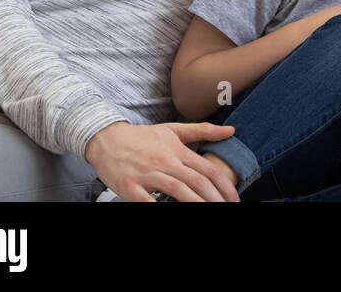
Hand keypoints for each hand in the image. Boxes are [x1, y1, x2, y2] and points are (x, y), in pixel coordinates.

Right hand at [85, 120, 240, 201]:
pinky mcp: (130, 187)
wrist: (106, 138)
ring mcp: (147, 175)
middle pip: (197, 182)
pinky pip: (148, 202)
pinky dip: (160, 208)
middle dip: (215, 199)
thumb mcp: (173, 129)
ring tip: (209, 212)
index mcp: (178, 150)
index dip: (224, 186)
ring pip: (178, 191)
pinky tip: (172, 212)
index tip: (234, 198)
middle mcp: (165, 162)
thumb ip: (203, 130)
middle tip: (227, 208)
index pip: (208, 169)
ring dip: (196, 204)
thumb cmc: (142, 137)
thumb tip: (231, 130)